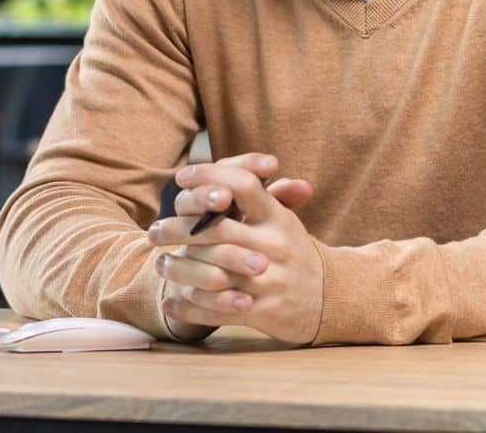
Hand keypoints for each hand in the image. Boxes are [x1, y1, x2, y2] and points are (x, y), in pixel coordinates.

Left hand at [147, 153, 322, 343]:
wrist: (332, 296)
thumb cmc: (295, 251)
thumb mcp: (283, 219)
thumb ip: (254, 195)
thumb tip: (220, 172)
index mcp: (278, 218)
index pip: (244, 185)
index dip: (209, 177)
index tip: (181, 179)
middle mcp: (275, 246)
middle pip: (217, 230)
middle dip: (178, 230)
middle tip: (153, 231)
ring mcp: (271, 281)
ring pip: (213, 273)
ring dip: (180, 270)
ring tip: (160, 265)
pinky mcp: (265, 312)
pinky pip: (219, 310)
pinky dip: (190, 308)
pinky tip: (170, 301)